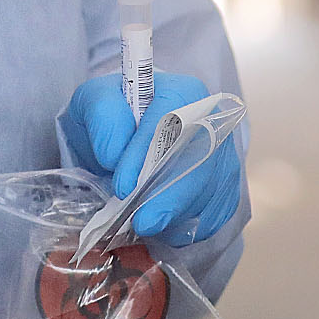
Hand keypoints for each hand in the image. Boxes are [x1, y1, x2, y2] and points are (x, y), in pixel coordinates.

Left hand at [60, 71, 243, 246]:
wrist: (124, 137)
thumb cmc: (112, 118)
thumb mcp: (93, 102)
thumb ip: (102, 116)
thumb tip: (114, 152)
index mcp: (182, 91)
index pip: (172, 122)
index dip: (148, 156)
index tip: (123, 186)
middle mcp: (212, 121)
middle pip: (201, 161)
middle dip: (170, 197)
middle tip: (143, 222)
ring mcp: (224, 155)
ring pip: (210, 190)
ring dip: (177, 214)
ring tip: (145, 224)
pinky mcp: (225, 187)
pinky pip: (216, 212)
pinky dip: (189, 225)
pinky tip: (163, 227)